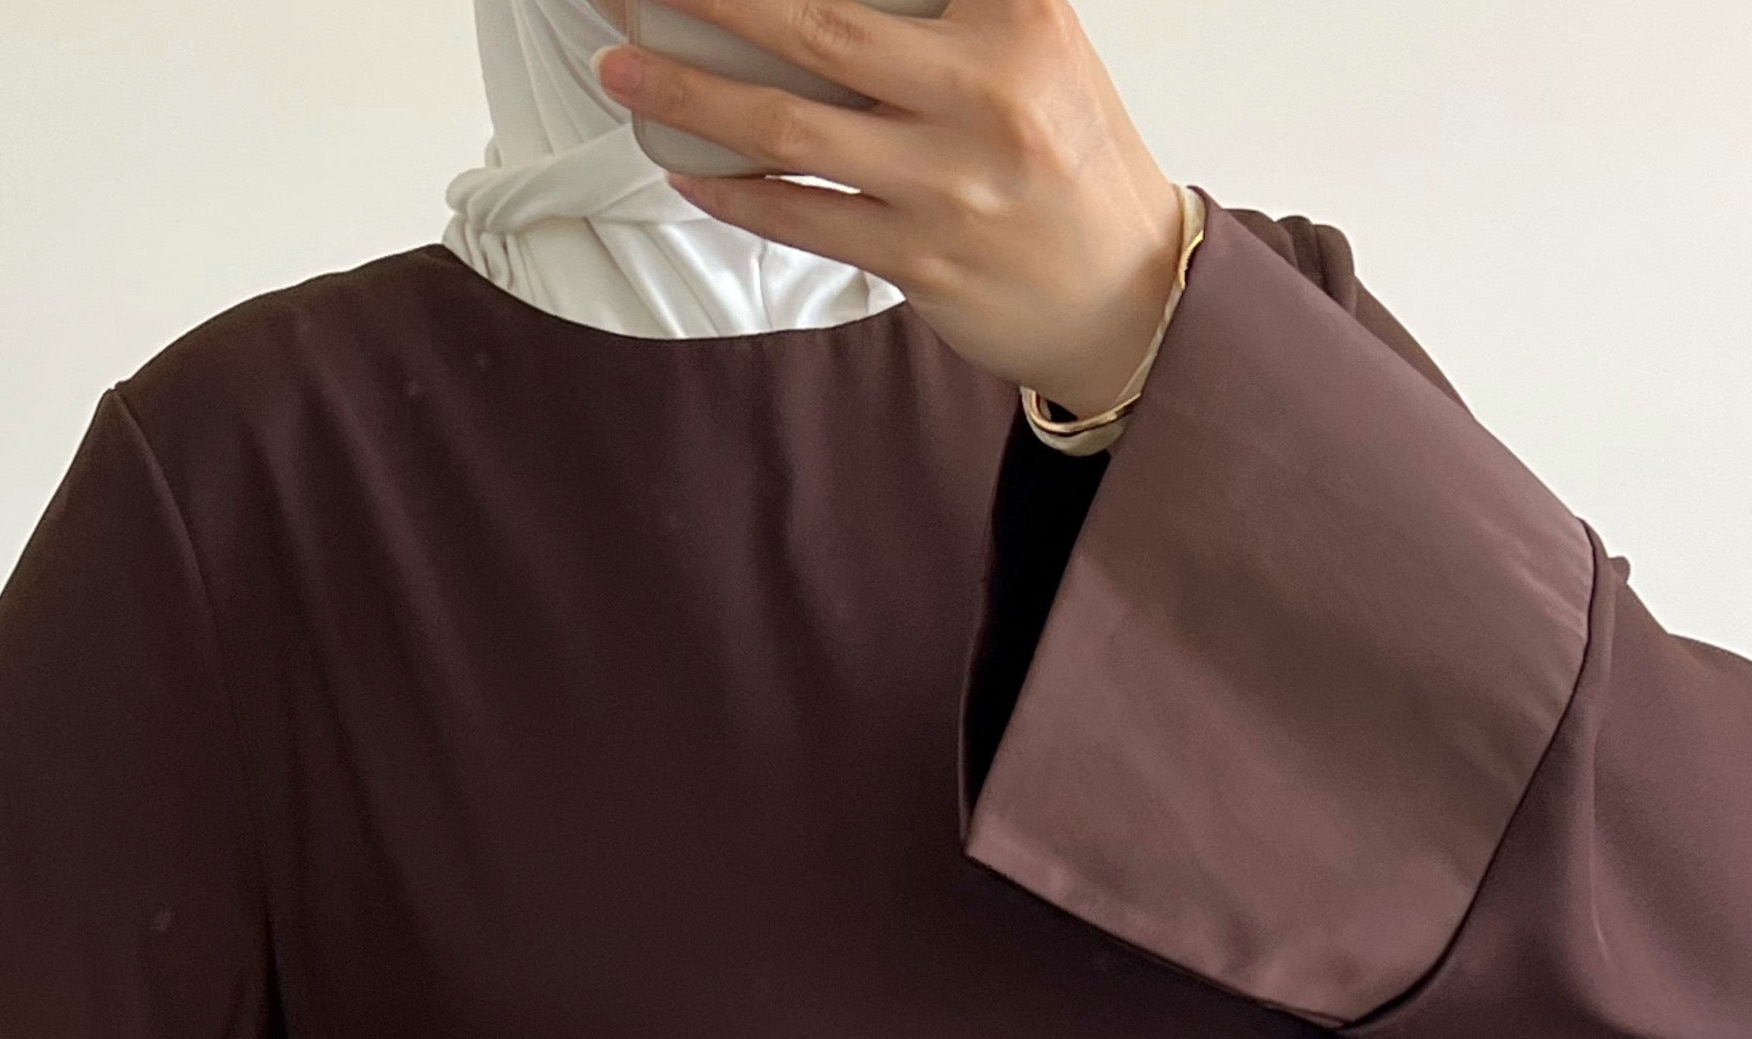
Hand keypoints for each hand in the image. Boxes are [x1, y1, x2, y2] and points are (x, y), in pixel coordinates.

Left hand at [594, 0, 1182, 416]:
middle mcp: (987, 92)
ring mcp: (952, 183)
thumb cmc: (1068, 161)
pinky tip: (689, 170)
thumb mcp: (1037, 43)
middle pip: (817, 25)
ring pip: (791, 127)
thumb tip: (823, 5)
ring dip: (690, 97)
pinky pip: (805, 219)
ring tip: (623, 69)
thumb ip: (954, 6)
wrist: (1129, 296)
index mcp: (1020, 14)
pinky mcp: (925, 260)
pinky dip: (737, 192)